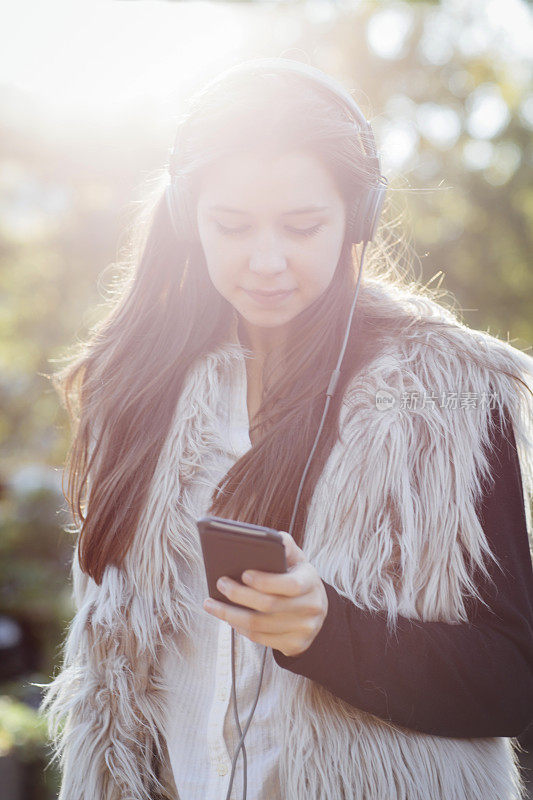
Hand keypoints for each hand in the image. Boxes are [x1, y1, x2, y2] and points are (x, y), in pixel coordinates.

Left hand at [202, 531, 327, 657]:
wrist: (318, 611)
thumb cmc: (298, 577)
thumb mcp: (297, 559)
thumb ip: (284, 545)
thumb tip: (267, 537)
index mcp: (311, 581)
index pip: (291, 585)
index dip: (265, 581)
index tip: (243, 574)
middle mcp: (311, 607)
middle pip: (269, 605)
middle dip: (239, 595)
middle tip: (220, 583)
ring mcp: (304, 629)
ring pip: (259, 626)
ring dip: (230, 615)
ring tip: (212, 604)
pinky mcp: (295, 645)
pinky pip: (260, 638)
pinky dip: (239, 628)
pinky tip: (227, 617)